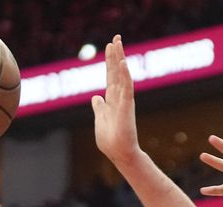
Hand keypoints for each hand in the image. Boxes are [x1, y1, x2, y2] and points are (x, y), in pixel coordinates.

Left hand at [92, 35, 140, 168]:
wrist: (119, 153)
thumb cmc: (110, 141)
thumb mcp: (100, 120)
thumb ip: (99, 108)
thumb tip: (96, 97)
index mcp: (112, 100)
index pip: (111, 76)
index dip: (110, 61)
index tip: (109, 46)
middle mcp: (119, 97)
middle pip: (116, 71)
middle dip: (115, 54)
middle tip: (116, 37)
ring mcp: (123, 100)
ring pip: (121, 75)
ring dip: (119, 58)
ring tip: (118, 42)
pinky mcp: (127, 106)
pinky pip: (127, 87)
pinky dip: (125, 75)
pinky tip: (124, 63)